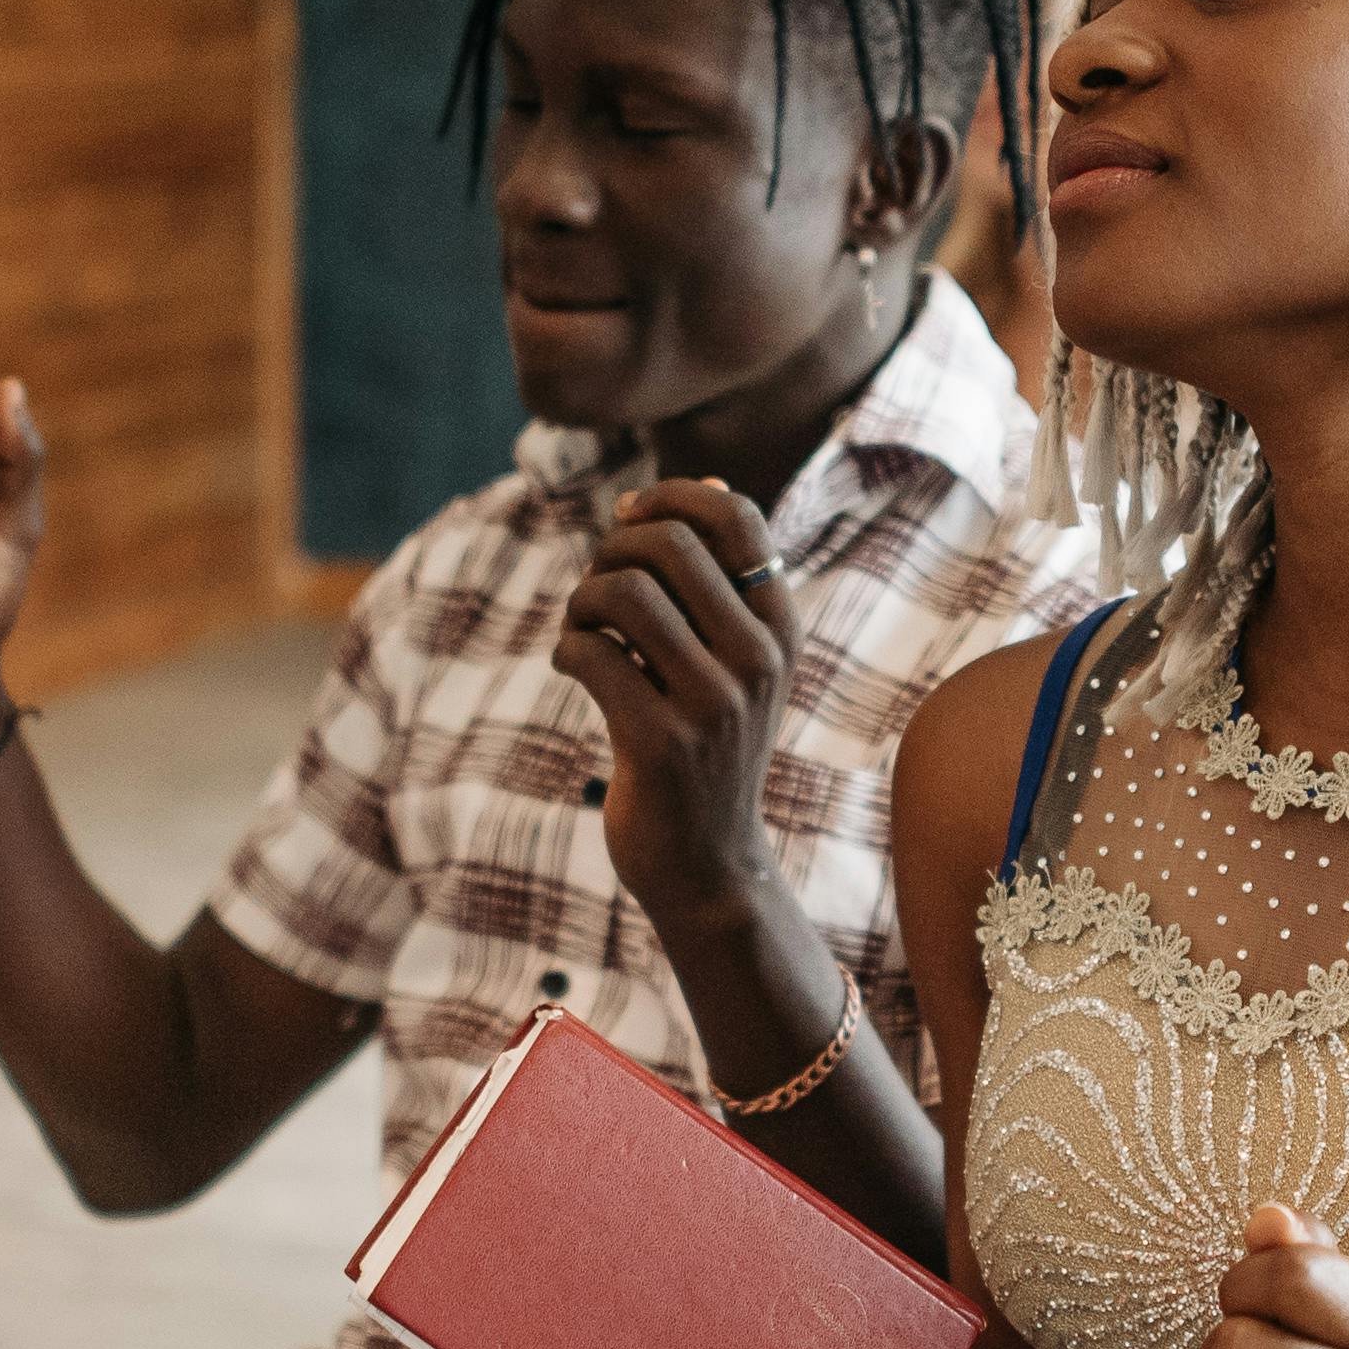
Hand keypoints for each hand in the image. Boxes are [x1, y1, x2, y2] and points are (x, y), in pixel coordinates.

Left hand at [550, 478, 792, 926]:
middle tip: (595, 588)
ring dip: (581, 600)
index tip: (630, 522)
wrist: (708, 864)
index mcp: (781, 630)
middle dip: (612, 550)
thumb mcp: (737, 664)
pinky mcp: (660, 743)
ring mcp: (713, 705)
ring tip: (581, 629)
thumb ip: (726, 582)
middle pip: (669, 543)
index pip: (736, 516)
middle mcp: (758, 662)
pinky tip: (574, 665)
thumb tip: (714, 485)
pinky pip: (589, 652)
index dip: (670, 498)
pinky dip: (566, 647)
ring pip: (622, 592)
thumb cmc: (708, 747)